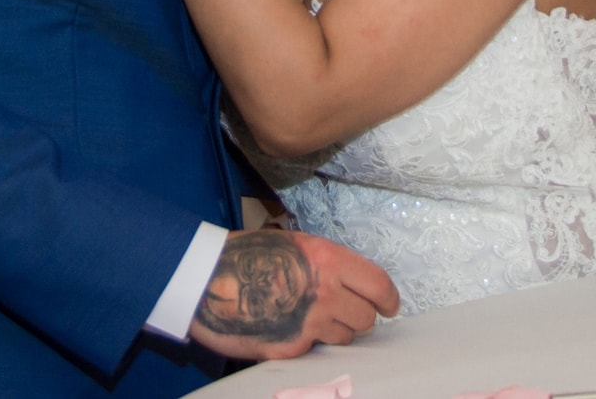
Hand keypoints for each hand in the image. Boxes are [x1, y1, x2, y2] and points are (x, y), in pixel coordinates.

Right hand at [188, 228, 398, 360]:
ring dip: (336, 331)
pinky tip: (292, 327)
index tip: (388, 306)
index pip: (379, 286)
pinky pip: (317, 349)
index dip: (388, 299)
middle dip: (359, 316)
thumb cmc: (248, 257)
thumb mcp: (297, 246)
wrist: (207, 280)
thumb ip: (329, 264)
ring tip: (313, 318)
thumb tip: (355, 283)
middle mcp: (325, 291)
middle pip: (366, 318)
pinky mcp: (293, 347)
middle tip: (344, 311)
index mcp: (329, 259)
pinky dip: (310, 342)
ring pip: (346, 337)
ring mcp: (309, 323)